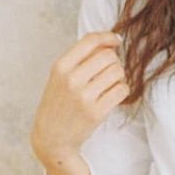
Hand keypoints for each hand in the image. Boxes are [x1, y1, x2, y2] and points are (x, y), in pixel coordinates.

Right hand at [30, 30, 129, 163]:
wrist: (52, 137)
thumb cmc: (59, 103)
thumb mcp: (60, 76)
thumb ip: (80, 58)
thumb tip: (110, 42)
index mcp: (60, 66)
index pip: (90, 41)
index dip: (108, 37)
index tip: (116, 41)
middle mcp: (72, 79)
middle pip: (109, 56)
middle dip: (114, 61)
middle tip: (109, 71)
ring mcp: (85, 96)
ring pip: (118, 72)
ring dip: (119, 76)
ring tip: (109, 84)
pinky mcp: (97, 112)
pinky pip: (122, 90)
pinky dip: (122, 90)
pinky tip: (113, 94)